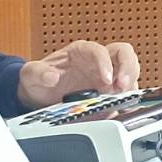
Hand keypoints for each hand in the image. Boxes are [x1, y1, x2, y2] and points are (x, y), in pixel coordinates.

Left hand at [18, 40, 140, 107]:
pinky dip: (128, 102)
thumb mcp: (30, 75)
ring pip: (130, 73)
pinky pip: (126, 94)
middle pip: (124, 55)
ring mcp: (106, 77)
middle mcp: (98, 62)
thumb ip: (37, 72)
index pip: (99, 50)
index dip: (105, 62)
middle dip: (128, 69)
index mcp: (81, 51)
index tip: (105, 78)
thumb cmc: (39, 80)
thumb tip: (51, 76)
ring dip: (131, 86)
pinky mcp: (109, 94)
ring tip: (125, 101)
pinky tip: (123, 111)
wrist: (40, 96)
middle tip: (123, 86)